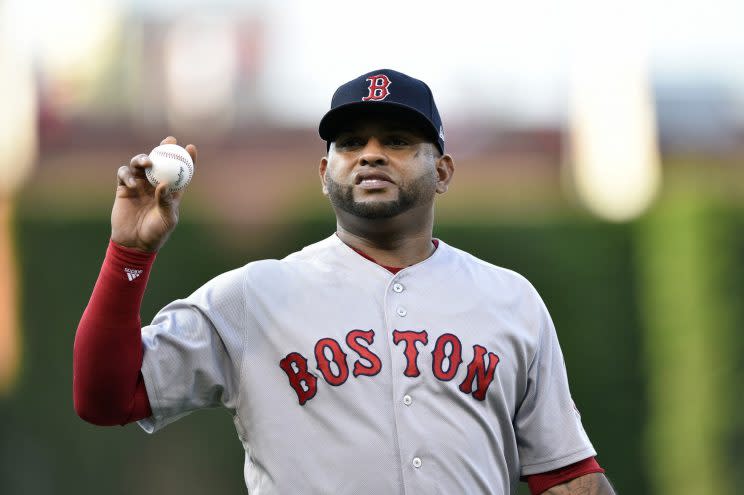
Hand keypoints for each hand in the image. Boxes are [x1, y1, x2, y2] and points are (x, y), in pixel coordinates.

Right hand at [111, 136, 197, 251]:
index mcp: (171, 190)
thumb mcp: (166, 219)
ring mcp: (139, 185)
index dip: (187, 158)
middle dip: (164, 147)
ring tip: (146, 163)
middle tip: (167, 141)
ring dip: (142, 159)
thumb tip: (164, 184)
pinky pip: (124, 174)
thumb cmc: (156, 233)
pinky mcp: (123, 189)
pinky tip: (132, 183)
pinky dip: (127, 175)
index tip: (191, 147)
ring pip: (139, 164)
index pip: (181, 170)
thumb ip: (166, 202)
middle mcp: (155, 184)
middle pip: (160, 160)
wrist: (134, 243)